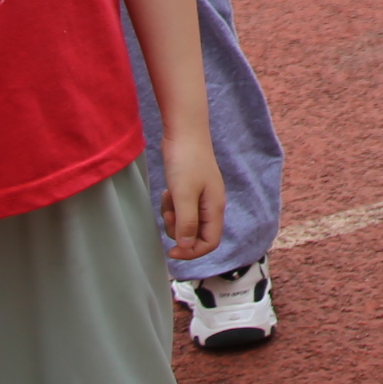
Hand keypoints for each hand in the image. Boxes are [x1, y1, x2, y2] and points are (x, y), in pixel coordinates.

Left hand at [156, 130, 225, 262]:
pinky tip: (167, 192)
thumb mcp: (184, 196)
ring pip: (187, 221)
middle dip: (179, 231)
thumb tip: (186, 247)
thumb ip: (186, 223)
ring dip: (174, 217)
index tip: (171, 251)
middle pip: (197, 234)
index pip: (210, 242)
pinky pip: (182, 208)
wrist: (185, 131)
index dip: (192, 251)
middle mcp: (211, 204)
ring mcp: (202, 196)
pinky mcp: (192, 188)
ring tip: (167, 199)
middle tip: (169, 215)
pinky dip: (172, 206)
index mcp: (215, 207)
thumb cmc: (186, 162)